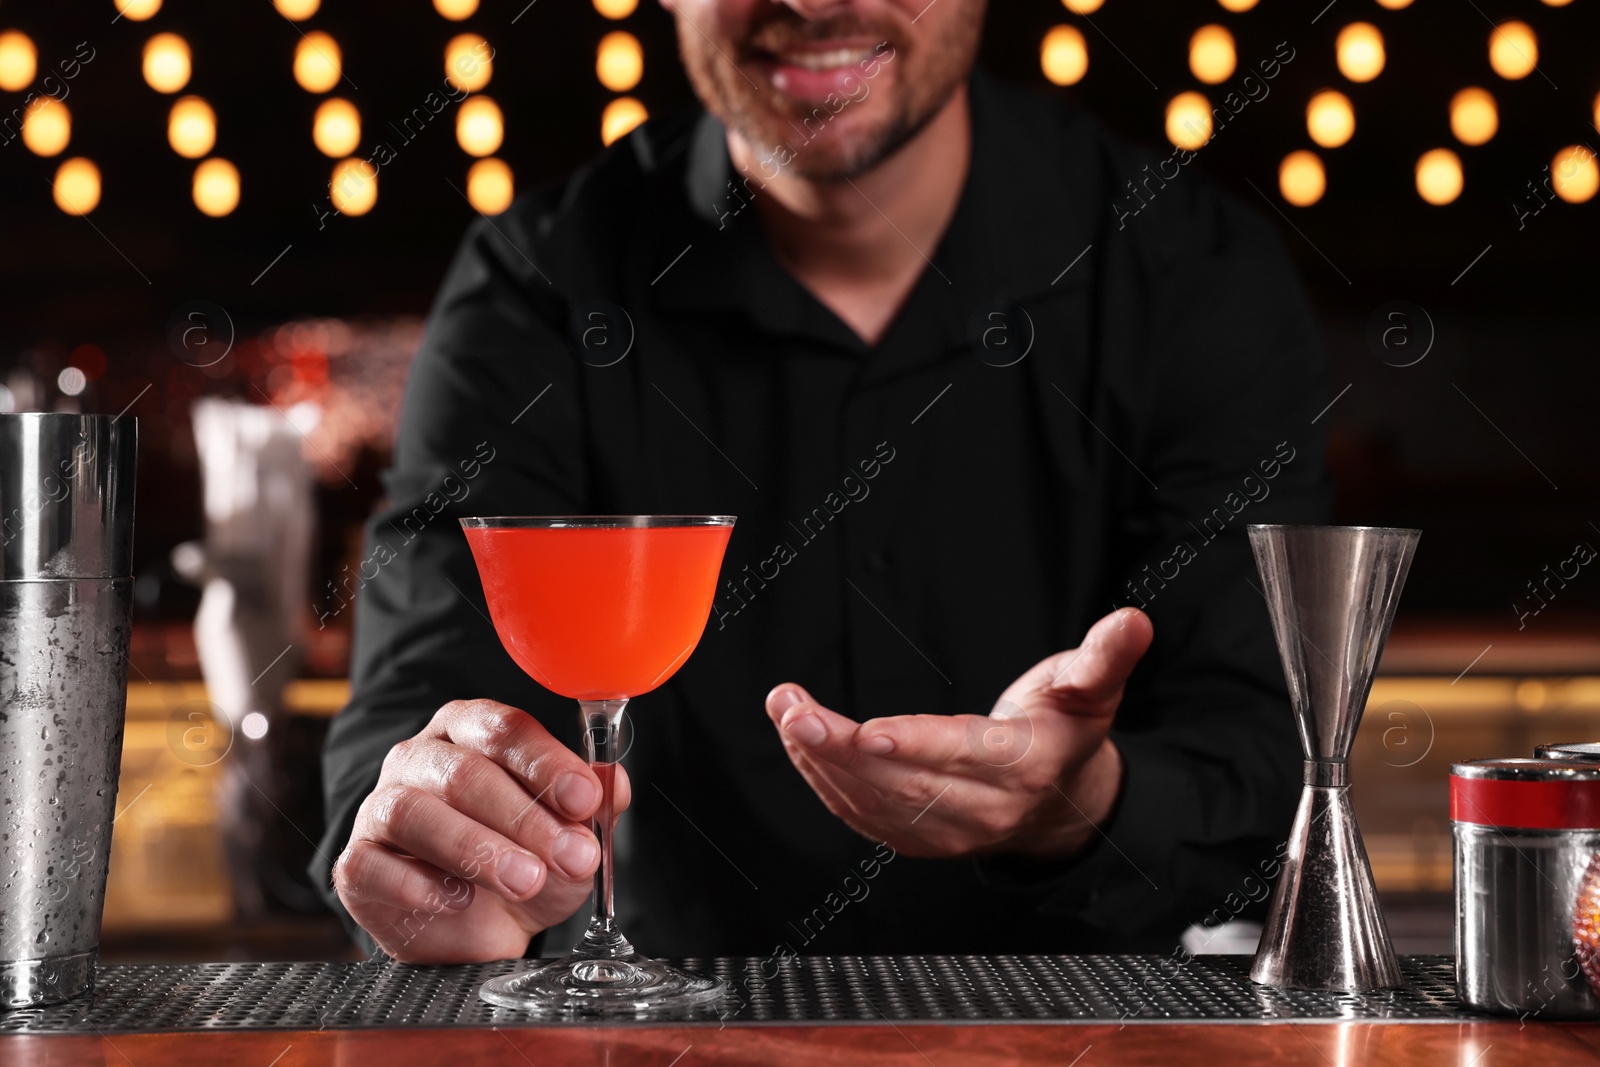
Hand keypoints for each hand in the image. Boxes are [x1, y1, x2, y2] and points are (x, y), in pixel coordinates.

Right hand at [332, 699, 628, 962]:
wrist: (482, 928)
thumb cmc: (524, 859)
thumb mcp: (571, 831)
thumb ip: (592, 804)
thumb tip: (610, 786)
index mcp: (471, 731)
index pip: (504, 729)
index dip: (546, 763)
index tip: (584, 799)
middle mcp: (420, 758)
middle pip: (465, 772)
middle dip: (525, 817)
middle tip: (569, 856)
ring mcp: (380, 808)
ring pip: (414, 811)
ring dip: (477, 848)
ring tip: (525, 880)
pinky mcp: (356, 864)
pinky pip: (371, 865)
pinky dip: (419, 884)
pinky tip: (459, 898)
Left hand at [765, 607, 1152, 859]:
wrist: (1062, 803)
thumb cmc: (1066, 731)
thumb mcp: (1093, 688)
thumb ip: (1106, 656)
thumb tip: (1133, 621)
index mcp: (1024, 765)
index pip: (961, 756)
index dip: (913, 744)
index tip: (865, 730)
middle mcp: (983, 807)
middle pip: (904, 782)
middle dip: (840, 748)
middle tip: (794, 710)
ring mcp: (947, 831)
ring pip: (874, 802)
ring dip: (820, 760)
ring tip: (787, 713)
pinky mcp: (918, 839)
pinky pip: (863, 816)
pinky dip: (824, 781)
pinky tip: (799, 744)